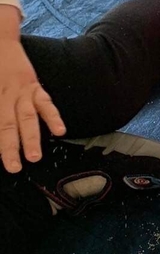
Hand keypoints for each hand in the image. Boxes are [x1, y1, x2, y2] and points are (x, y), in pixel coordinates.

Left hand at [0, 28, 64, 172]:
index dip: (0, 142)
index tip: (3, 159)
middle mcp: (5, 95)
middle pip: (7, 124)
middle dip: (10, 147)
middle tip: (14, 167)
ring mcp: (21, 90)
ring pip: (27, 117)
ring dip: (32, 137)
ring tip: (35, 157)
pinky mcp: (33, 86)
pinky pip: (45, 103)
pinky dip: (52, 116)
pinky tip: (60, 131)